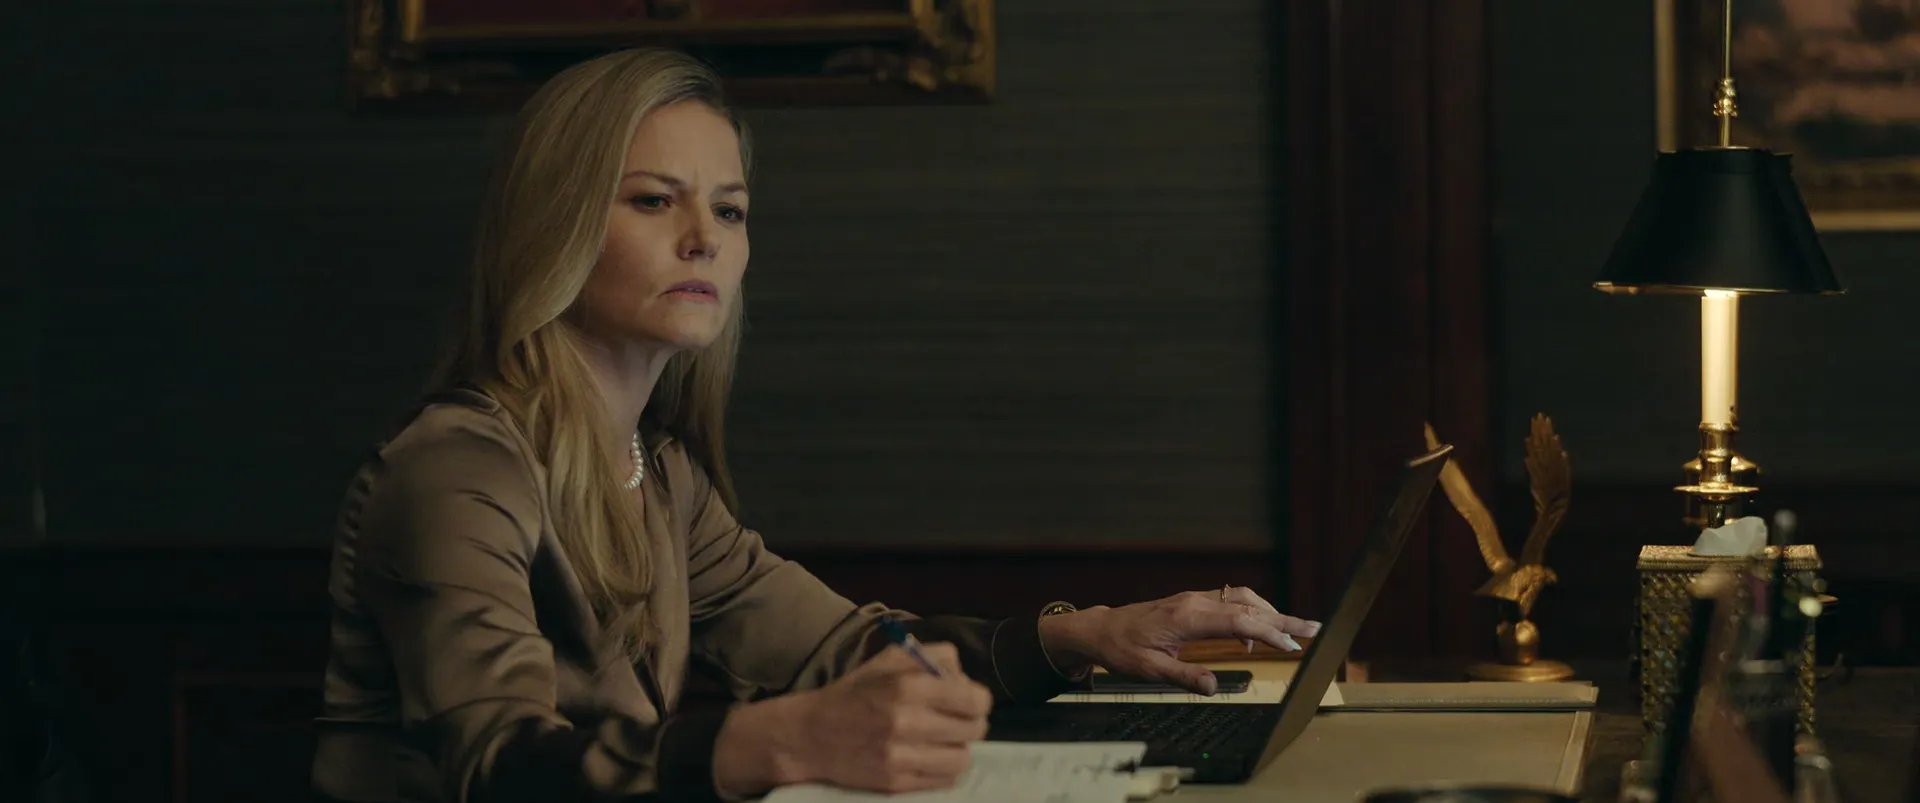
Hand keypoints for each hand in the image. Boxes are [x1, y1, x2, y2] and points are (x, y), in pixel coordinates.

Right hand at [715, 642, 992, 795]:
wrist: (811, 735)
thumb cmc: (856, 693)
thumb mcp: (890, 659)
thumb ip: (933, 657)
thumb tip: (965, 676)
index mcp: (906, 685)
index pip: (973, 698)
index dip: (978, 700)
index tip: (969, 701)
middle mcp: (905, 721)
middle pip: (974, 729)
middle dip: (971, 724)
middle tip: (957, 721)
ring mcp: (900, 756)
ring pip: (963, 758)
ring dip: (958, 749)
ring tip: (943, 741)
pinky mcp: (896, 783)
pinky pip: (944, 780)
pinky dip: (943, 769)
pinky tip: (929, 756)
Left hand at [1038, 587, 1319, 694]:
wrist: (1102, 629)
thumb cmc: (1123, 649)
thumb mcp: (1150, 670)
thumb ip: (1184, 677)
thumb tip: (1215, 687)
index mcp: (1187, 618)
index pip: (1238, 621)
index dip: (1268, 632)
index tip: (1291, 644)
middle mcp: (1195, 602)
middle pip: (1248, 606)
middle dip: (1283, 618)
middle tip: (1314, 628)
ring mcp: (1195, 599)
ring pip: (1242, 599)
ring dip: (1270, 612)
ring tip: (1293, 631)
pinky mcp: (1193, 602)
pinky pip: (1230, 601)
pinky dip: (1250, 612)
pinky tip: (1253, 634)